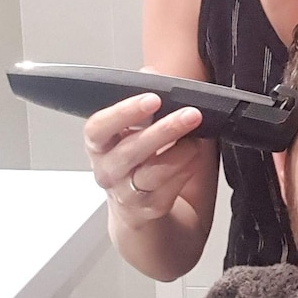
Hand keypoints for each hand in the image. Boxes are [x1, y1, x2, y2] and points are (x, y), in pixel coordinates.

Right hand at [83, 89, 204, 228]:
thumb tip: (150, 73)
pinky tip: (195, 159)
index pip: (99, 127)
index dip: (123, 112)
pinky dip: (184, 171)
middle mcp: (109, 171)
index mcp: (103, 145)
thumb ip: (151, 101)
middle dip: (163, 130)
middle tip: (190, 114)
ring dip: (179, 152)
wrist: (156, 224)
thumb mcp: (150, 129)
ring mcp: (126, 194)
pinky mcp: (148, 212)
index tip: (152, 98)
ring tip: (198, 138)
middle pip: (129, 150)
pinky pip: (167, 190)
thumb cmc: (151, 166)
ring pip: (150, 172)